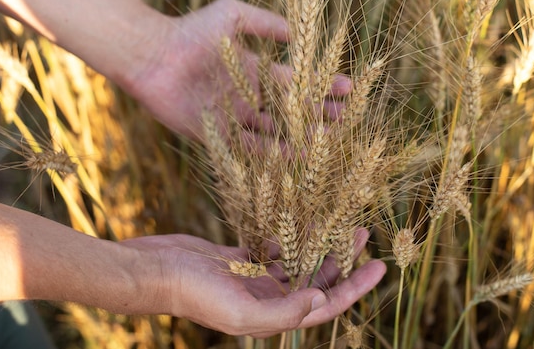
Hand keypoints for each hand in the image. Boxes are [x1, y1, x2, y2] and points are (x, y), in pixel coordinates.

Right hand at [120, 231, 384, 337]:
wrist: (154, 271)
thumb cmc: (193, 294)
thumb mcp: (240, 311)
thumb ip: (283, 311)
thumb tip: (322, 302)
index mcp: (272, 316)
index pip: (325, 305)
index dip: (355, 288)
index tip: (379, 266)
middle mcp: (267, 298)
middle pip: (316, 281)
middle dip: (342, 261)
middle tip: (362, 234)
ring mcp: (253, 277)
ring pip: (297, 261)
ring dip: (319, 244)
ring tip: (341, 223)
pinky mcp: (239, 256)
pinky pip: (274, 246)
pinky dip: (290, 234)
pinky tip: (304, 218)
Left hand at [126, 0, 350, 142]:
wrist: (153, 54)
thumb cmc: (192, 30)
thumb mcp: (233, 15)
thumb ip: (264, 23)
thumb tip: (297, 32)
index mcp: (253, 72)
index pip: (294, 81)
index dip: (320, 84)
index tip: (346, 86)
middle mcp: (247, 97)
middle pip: (289, 110)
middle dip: (317, 113)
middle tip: (343, 117)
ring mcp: (232, 118)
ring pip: (273, 131)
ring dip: (299, 135)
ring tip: (325, 138)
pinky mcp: (216, 136)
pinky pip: (247, 147)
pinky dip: (269, 152)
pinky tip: (292, 153)